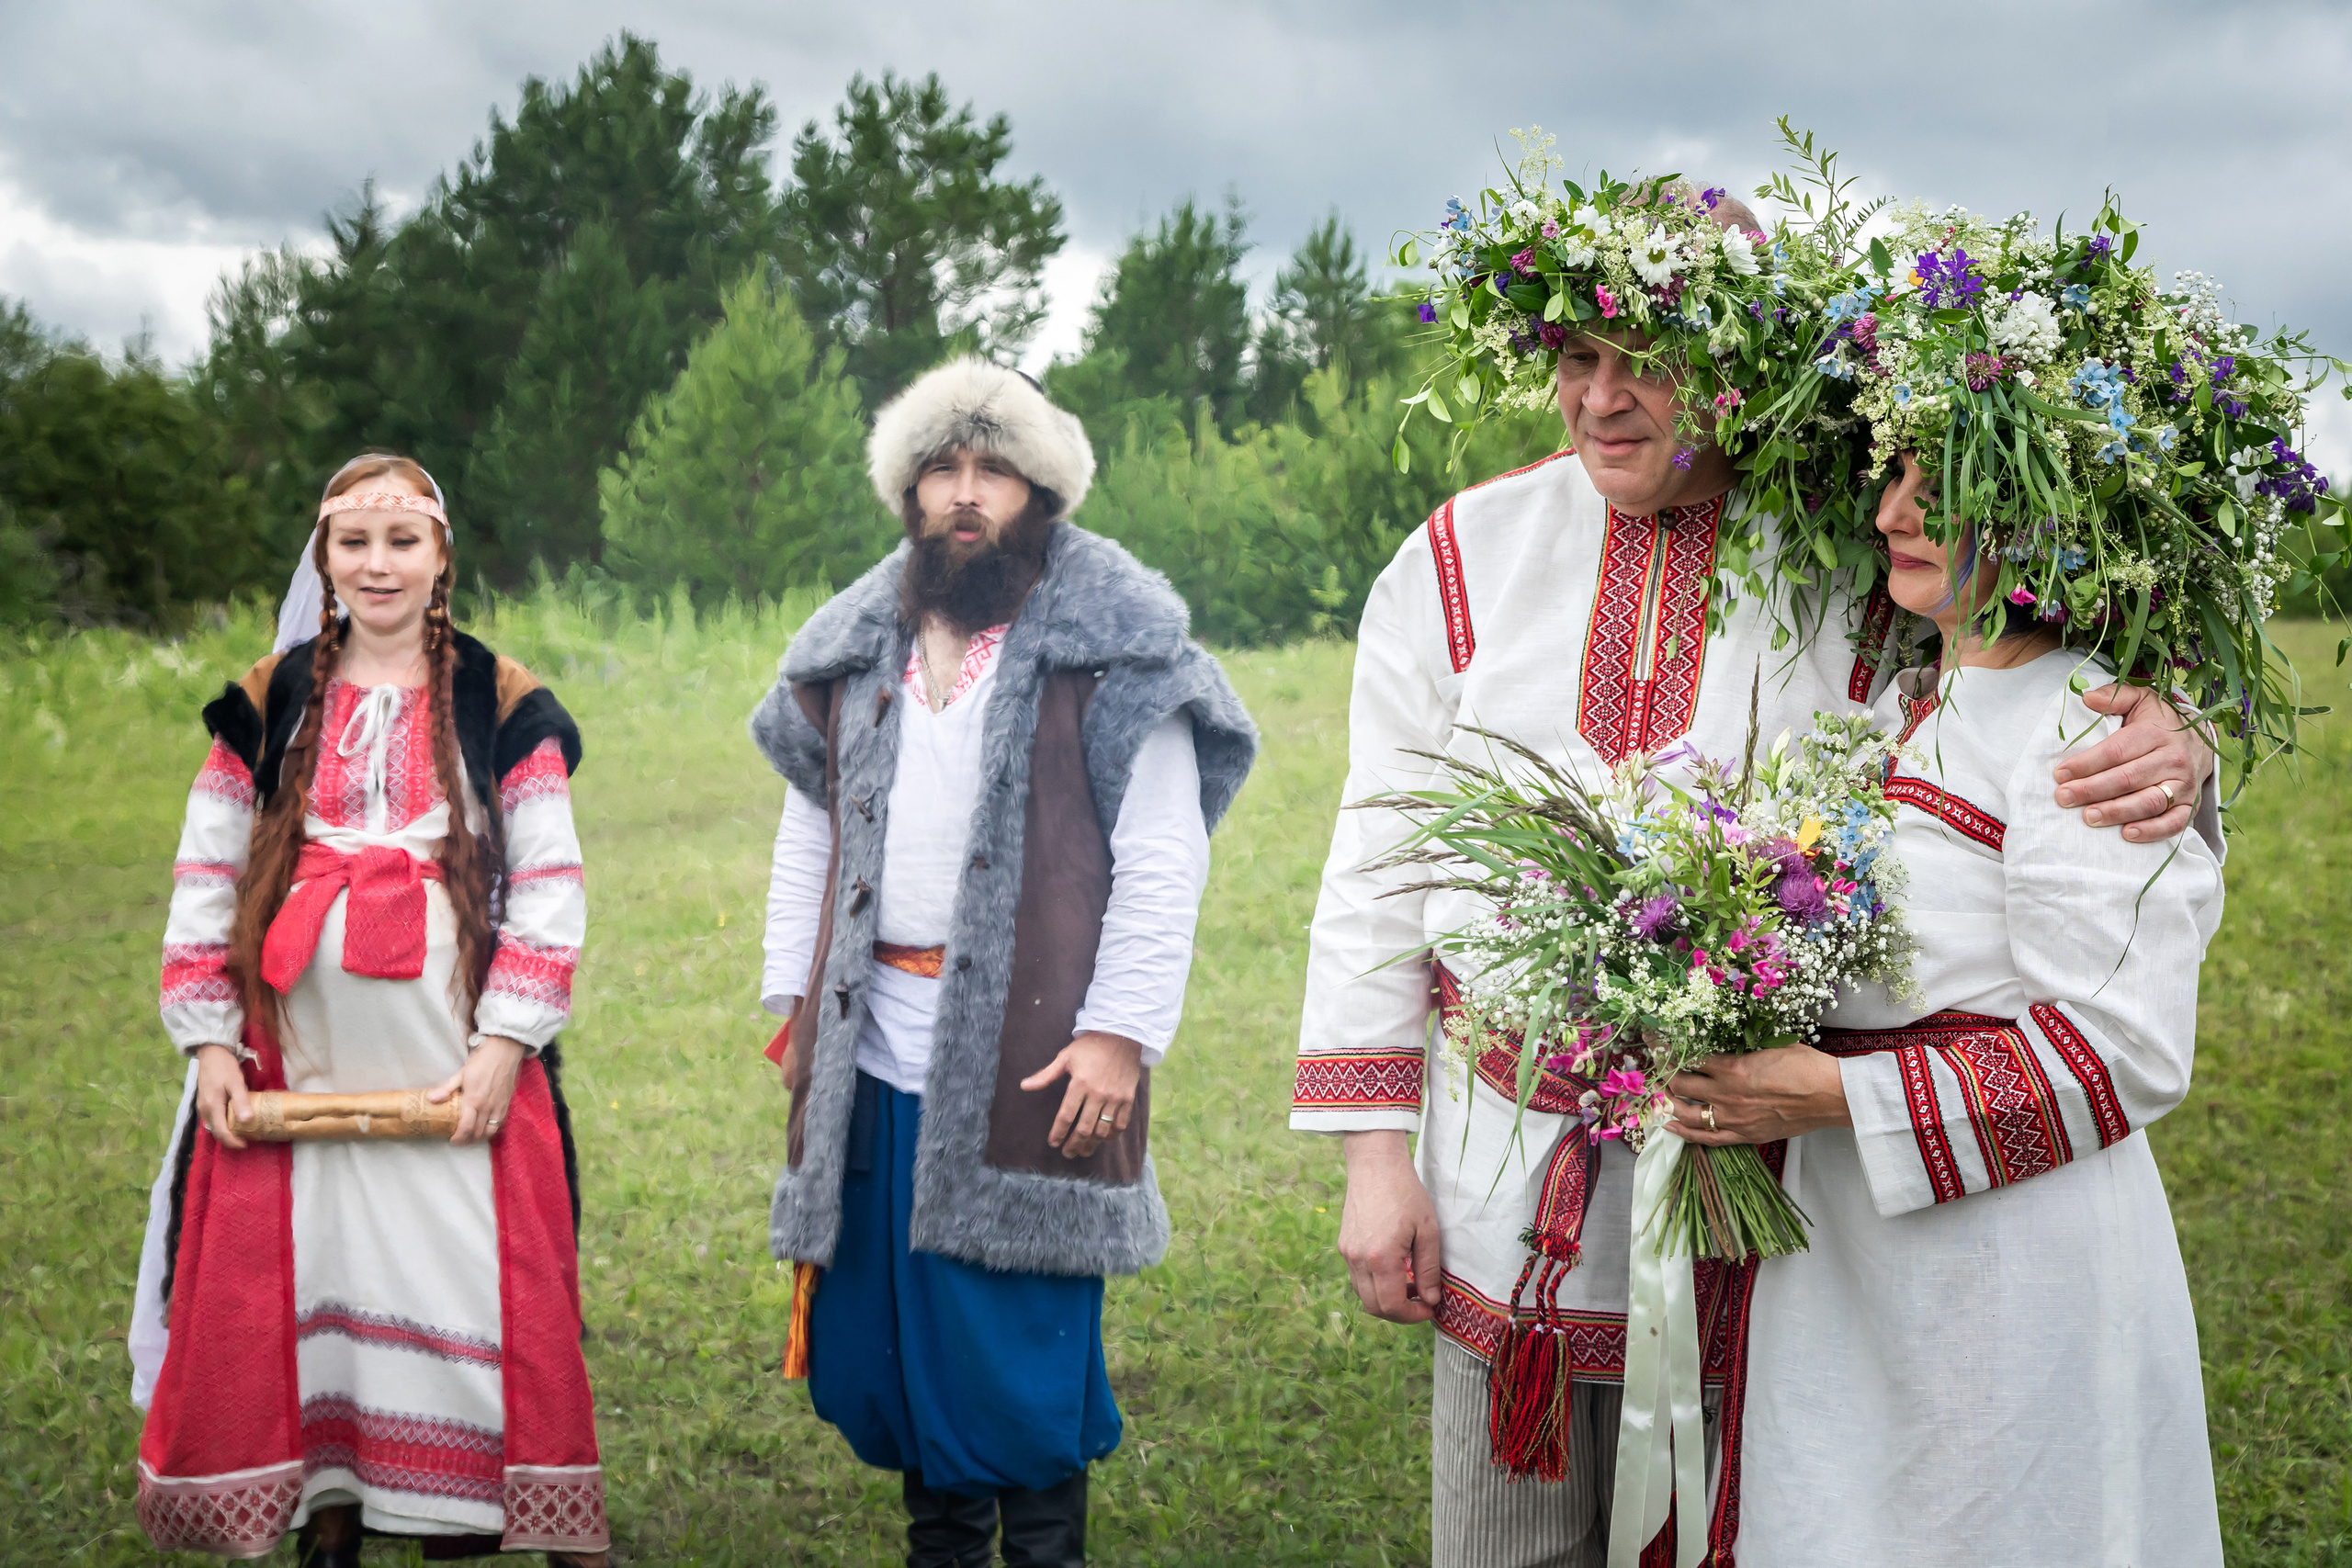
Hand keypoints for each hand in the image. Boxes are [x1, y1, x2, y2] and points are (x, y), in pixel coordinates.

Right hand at [194, 1043, 252, 1149]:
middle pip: (216, 1131)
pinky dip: (222, 1123)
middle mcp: (204, 1110)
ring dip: (225, 1131)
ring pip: (213, 1125)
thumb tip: (247, 1121)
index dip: (233, 1142)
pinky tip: (232, 1119)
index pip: (222, 1132)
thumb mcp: (236, 1083)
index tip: (246, 1145)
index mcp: (211, 1107)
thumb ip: (241, 1102)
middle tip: (246, 1139)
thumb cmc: (224, 1066)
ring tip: (241, 1131)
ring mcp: (202, 1106)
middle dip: (230, 1139)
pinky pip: (212, 1118)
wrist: (211, 1052)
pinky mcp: (203, 1101)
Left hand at [429, 1035, 526, 1143]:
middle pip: (478, 1132)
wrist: (504, 1052)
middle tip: (459, 1139)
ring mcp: (499, 1106)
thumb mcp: (461, 1074)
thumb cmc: (481, 1062)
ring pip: (491, 1131)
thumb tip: (431, 1099)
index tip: (452, 1140)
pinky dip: (492, 1129)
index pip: (466, 1127)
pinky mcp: (507, 1103)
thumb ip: (447, 1089)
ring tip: (472, 1135)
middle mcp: (487, 1107)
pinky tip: (486, 1126)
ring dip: (480, 1137)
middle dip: (468, 1140)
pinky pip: (500, 1123)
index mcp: (473, 1100)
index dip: (459, 1138)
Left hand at [1019, 1031, 1142, 1158]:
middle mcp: (1098, 1093)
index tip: (1053, 1143)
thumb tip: (1024, 1086)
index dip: (1058, 1133)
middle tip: (1067, 1153)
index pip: (1066, 1116)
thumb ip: (1045, 1075)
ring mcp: (1115, 1098)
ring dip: (1091, 1145)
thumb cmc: (1090, 1046)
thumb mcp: (1065, 1057)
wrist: (1122, 1035)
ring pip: (1102, 1131)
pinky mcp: (1127, 1098)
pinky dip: (1111, 1136)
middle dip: (1073, 1145)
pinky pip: (1120, 1124)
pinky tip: (1103, 1139)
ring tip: (1083, 1151)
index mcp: (1079, 1084)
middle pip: (1083, 1129)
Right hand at [1338, 1130, 1444, 1322]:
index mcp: (1380, 1257)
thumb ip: (1428, 1269)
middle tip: (1422, 1303)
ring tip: (1411, 1286)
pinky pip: (1358, 1278)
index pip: (1392, 1305)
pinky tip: (1394, 1271)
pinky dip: (1376, 1285)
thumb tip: (1430, 1299)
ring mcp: (1347, 1253)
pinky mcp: (1344, 1245)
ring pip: (1364, 1295)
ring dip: (1387, 1300)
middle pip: (1375, 1307)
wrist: (1375, 1164)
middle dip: (1400, 1313)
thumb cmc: (1405, 1192)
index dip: (1413, 1315)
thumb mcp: (1427, 1230)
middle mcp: (1358, 1260)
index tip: (1430, 1308)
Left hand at [1668, 1044, 1851, 1146]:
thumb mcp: (1769, 1044)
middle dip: (1662, 1074)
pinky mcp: (1745, 1135)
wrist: (1831, 1095)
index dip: (1668, 1048)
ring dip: (1667, 1102)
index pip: (1688, 1056)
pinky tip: (1669, 1126)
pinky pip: (1708, 1137)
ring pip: (1687, 1113)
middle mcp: (1727, 1094)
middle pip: (1680, 1084)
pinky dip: (1685, 1133)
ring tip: (1656, 1093)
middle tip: (1653, 1067)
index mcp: (1732, 1067)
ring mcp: (1734, 1118)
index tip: (1653, 1040)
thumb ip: (1741, 1046)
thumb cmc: (1806, 1065)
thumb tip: (1721, 1039)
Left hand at [2054, 684, 2214, 842]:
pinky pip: (2174, 823)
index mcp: (2156, 733)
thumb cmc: (2159, 722)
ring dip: (2117, 812)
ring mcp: (2184, 784)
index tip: (2060, 774)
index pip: (2116, 751)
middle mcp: (2173, 759)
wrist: (2201, 741)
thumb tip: (2086, 698)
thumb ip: (2113, 696)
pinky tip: (2126, 834)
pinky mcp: (2191, 805)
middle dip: (2092, 790)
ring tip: (2088, 817)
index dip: (2086, 763)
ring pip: (2148, 802)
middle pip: (2128, 778)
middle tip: (2064, 798)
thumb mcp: (2140, 700)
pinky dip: (2151, 831)